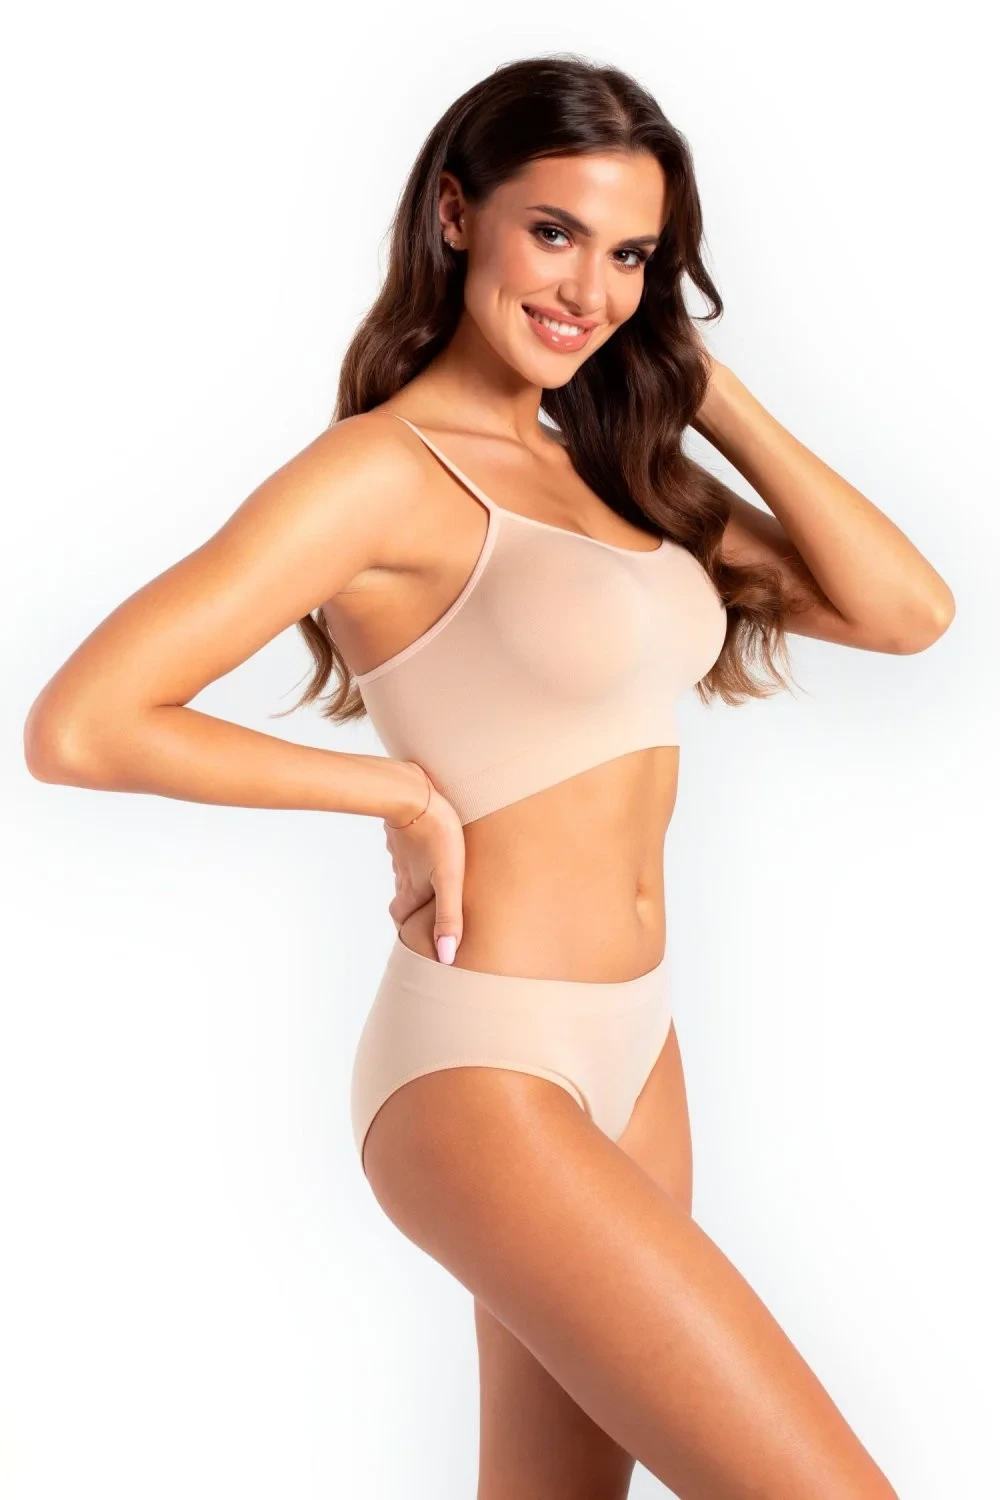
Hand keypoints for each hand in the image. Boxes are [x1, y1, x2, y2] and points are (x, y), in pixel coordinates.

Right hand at [383, 762, 465, 963]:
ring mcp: (400, 846)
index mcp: (411, 886)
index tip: (416, 932)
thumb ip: (448, 916)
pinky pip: (406, 842)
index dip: (406, 925)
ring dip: (414, 874)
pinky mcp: (403, 825)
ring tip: (433, 875)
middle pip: (401, 892)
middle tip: (427, 906)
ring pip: (403, 867)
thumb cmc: (437, 835)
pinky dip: (414, 848)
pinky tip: (428, 841)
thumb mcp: (449, 880)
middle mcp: (402, 869)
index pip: (399, 915)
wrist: (413, 791)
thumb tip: (446, 958)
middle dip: (411, 902)